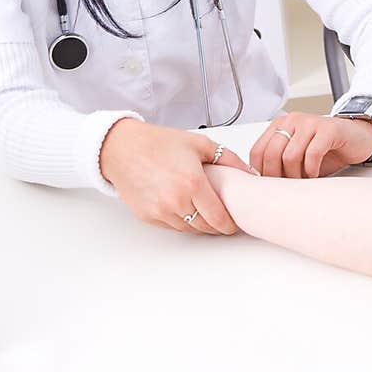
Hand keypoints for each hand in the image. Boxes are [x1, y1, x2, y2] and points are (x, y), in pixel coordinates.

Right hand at [98, 119, 249, 232]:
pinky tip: (185, 208)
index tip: (234, 222)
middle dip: (217, 225)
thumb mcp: (199, 143)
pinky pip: (172, 226)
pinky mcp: (148, 216)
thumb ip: (228, 159)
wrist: (122, 148)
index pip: (219, 218)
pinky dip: (182, 221)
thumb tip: (249, 173)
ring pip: (189, 229)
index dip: (230, 224)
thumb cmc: (157, 143)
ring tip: (205, 211)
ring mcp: (161, 211)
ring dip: (200, 224)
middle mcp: (176, 201)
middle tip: (223, 217)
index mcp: (192, 183)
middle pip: (206, 227)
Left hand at [249, 112, 371, 178]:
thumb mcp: (297, 157)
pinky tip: (315, 174)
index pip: (257, 151)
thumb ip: (279, 164)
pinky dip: (312, 170)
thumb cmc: (326, 150)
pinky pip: (312, 154)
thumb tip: (261, 186)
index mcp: (279, 125)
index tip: (269, 187)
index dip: (260, 173)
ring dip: (296, 176)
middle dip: (277, 177)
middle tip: (287, 188)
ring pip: (290, 156)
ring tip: (303, 181)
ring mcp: (310, 122)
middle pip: (271, 154)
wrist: (357, 138)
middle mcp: (292, 120)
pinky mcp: (328, 128)